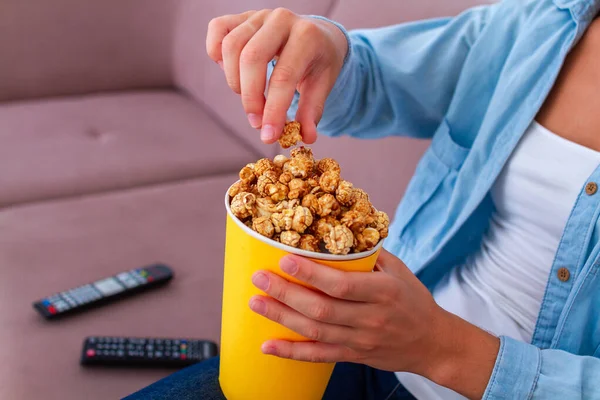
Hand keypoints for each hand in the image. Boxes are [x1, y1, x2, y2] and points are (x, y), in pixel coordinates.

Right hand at [206, 9, 347, 143]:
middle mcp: (281, 19)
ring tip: (250, 98)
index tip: (268, 136)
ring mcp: (259, 15)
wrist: (317, 33)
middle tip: (256, 123)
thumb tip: (305, 137)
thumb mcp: (322, 85)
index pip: (283, 76)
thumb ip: (312, 111)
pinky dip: (217, 55)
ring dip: (235, 82)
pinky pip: (217, 31)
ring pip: (231, 47)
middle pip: (251, 59)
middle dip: (250, 98)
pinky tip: (233, 73)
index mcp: (307, 35)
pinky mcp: (241, 16)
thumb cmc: (318, 62)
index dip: (273, 110)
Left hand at [249, 250, 499, 398]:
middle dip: (286, 293)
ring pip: (315, 332)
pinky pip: (319, 356)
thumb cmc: (414, 300)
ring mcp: (361, 341)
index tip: (284, 260)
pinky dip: (291, 353)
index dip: (310, 273)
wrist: (433, 343)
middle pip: (321, 309)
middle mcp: (371, 318)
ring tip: (256, 303)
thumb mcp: (399, 270)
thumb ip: (368, 254)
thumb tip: (335, 231)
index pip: (341, 284)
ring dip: (282, 318)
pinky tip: (267, 346)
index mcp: (383, 292)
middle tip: (259, 279)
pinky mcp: (354, 356)